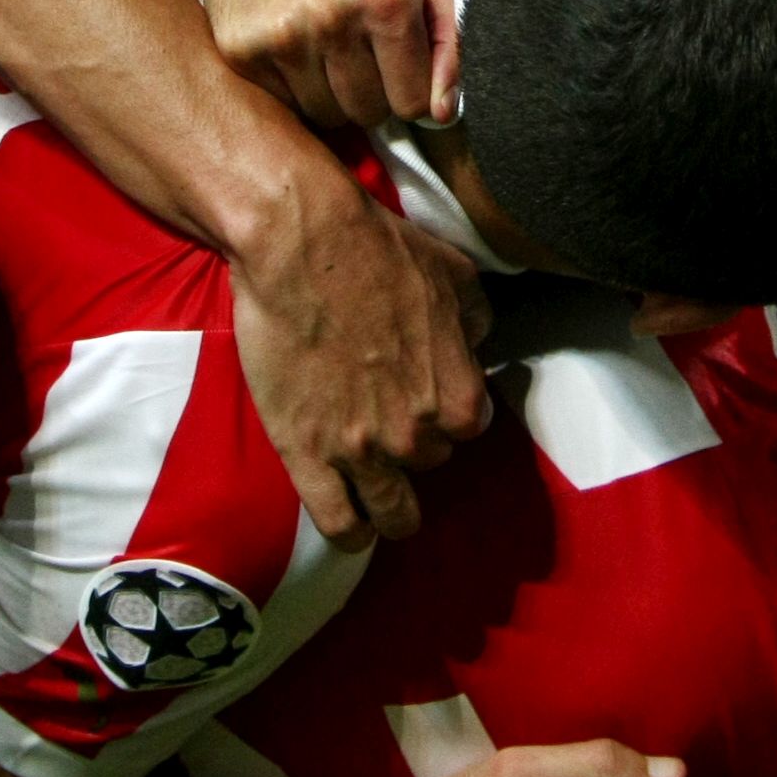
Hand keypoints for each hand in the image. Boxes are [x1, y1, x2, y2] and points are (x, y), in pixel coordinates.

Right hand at [204, 0, 444, 127]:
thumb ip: (454, 39)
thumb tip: (441, 112)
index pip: (412, 101)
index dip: (408, 90)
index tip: (395, 66)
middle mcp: (333, 17)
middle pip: (368, 113)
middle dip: (370, 94)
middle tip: (359, 57)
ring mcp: (282, 36)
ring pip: (327, 116)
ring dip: (332, 96)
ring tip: (326, 54)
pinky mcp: (241, 50)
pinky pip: (284, 106)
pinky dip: (294, 90)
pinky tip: (295, 53)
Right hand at [231, 168, 491, 543]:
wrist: (299, 244)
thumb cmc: (376, 250)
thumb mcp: (454, 273)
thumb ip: (476, 320)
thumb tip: (477, 346)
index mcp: (457, 395)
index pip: (470, 428)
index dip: (448, 410)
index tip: (427, 397)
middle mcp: (416, 434)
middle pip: (429, 463)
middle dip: (413, 443)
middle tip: (386, 416)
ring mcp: (361, 453)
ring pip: (394, 515)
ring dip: (392, 507)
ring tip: (380, 497)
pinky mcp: (307, 457)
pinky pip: (340, 525)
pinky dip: (351, 531)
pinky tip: (352, 522)